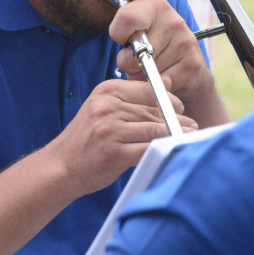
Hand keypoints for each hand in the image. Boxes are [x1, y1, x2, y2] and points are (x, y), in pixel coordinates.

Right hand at [49, 78, 194, 196]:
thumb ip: (130, 100)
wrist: (61, 166)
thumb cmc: (86, 139)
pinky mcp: (115, 152)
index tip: (181, 107)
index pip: (148, 88)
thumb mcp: (102, 109)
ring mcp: (111, 130)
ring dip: (177, 133)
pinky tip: (174, 150)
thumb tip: (166, 88)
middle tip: (192, 125)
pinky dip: (165, 149)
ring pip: (155, 129)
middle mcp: (109, 107)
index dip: (169, 98)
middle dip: (177, 118)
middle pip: (154, 110)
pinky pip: (148, 148)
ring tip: (189, 136)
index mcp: (107, 91)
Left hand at [108, 0, 216, 106]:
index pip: (127, 16)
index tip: (123, 37)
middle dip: (129, 60)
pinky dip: (156, 84)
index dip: (118, 31)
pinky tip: (163, 77)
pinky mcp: (192, 62)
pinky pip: (159, 80)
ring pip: (147, 66)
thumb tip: (131, 31)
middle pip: (134, 47)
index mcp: (155, 5)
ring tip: (153, 68)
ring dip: (143, 74)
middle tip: (138, 58)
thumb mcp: (136, 31)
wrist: (189, 73)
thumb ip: (126, 22)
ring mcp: (184, 39)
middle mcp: (172, 18)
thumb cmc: (154, 50)